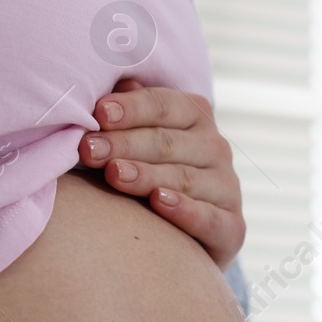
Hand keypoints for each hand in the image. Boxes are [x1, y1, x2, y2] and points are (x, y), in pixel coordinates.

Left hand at [79, 81, 244, 268]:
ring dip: (147, 175)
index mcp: (195, 117)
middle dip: (125, 144)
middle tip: (89, 149)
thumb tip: (114, 82)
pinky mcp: (232, 228)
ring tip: (113, 175)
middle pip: (168, 142)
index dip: (131, 108)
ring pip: (185, 178)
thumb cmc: (146, 175)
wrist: (177, 239)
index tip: (99, 114)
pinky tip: (158, 202)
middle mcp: (216, 149)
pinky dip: (185, 210)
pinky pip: (210, 218)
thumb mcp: (135, 140)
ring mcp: (226, 189)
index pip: (164, 105)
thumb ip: (127, 112)